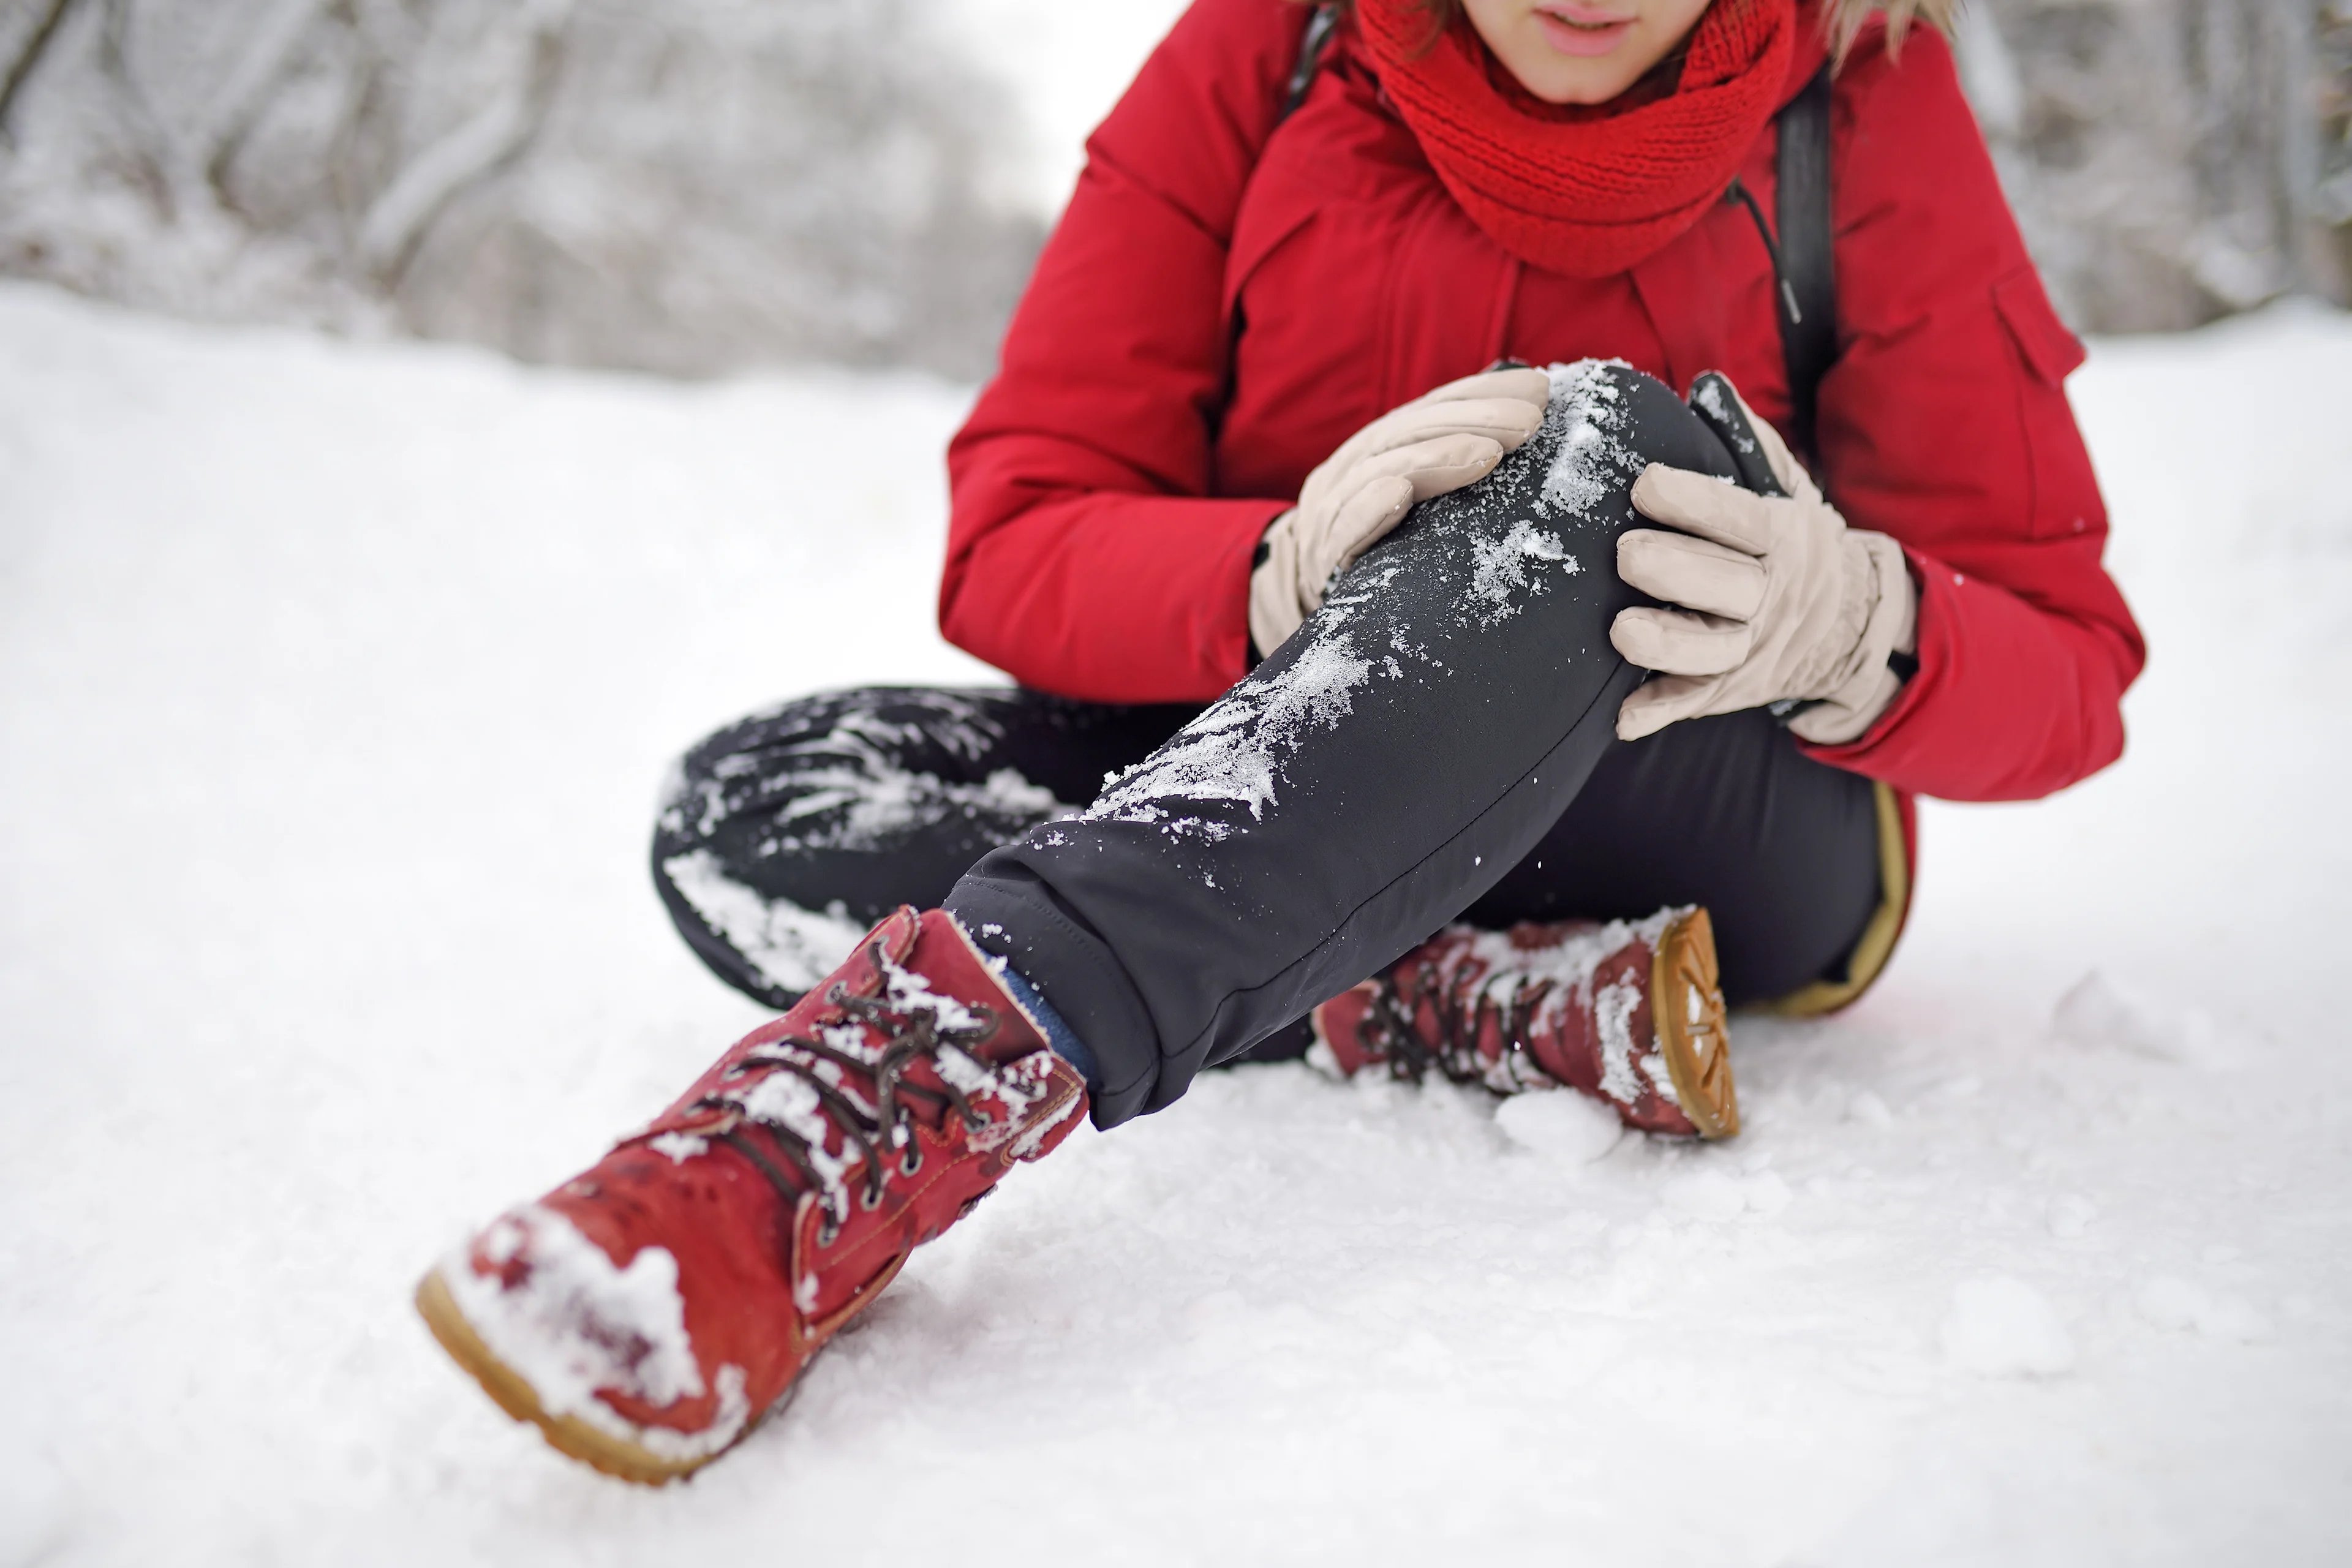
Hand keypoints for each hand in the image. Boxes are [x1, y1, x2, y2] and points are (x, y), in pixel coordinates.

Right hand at [1250, 367, 1549, 654]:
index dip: (1483, 392)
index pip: (1433, 409)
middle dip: (1475, 419)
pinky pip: (1344, 529)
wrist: (1307, 598)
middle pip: (1411, 431)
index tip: (1538, 389)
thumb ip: (1452, 470)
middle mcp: (1353, 467)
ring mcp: (1333, 509)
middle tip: (1530, 422)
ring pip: (1382, 469)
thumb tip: (1529, 436)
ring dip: (1438, 457)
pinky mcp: (1322, 556)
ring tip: (1490, 454)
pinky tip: (1400, 494)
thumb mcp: (1416, 499)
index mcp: (1380, 447)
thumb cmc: (1382, 548)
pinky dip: (1371, 509)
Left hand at [1610, 377, 1915, 744]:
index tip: (1646, 483)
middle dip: (1677, 571)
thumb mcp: (1788, 490)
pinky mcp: (1728, 689)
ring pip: (1712, 653)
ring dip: (1667, 645)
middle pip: (1730, 588)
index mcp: (1782, 539)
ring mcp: (1750, 648)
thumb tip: (1708, 387)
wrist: (1845, 624)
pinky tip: (1623, 717)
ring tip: (1620, 633)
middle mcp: (1770, 597)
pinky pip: (1695, 702)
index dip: (1696, 503)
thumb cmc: (1791, 544)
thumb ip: (1749, 443)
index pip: (1741, 519)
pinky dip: (1659, 712)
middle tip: (1626, 553)